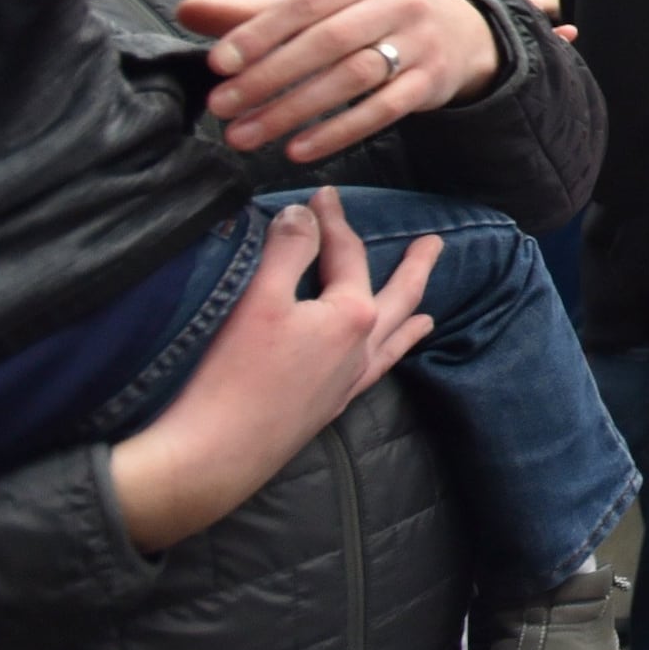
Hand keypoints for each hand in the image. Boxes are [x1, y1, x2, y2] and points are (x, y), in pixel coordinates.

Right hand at [107, 191, 437, 551]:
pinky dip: (389, 358)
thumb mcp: (258, 299)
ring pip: (392, 339)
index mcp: (350, 315)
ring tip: (429, 313)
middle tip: (434, 243)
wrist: (214, 455)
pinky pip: (375, 373)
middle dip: (415, 266)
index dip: (332, 220)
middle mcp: (361, 348)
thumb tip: (305, 213)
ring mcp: (349, 380)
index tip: (324, 194)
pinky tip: (382, 361)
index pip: (347, 254)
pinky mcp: (329, 407)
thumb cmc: (232, 375)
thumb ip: (287, 250)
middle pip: (397, 296)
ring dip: (410, 316)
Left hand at [179, 0, 507, 160]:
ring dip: (294, 111)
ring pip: (352, 78)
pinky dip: (337, 132)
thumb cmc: (366, 15)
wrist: (453, 33)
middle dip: (269, 78)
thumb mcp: (317, 2)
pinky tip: (298, 149)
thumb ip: (254, 11)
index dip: (259, 34)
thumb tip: (185, 10)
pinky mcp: (431, 82)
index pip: (304, 1)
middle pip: (326, 42)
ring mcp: (419, 41)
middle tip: (222, 108)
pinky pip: (382, 111)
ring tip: (247, 136)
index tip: (217, 65)